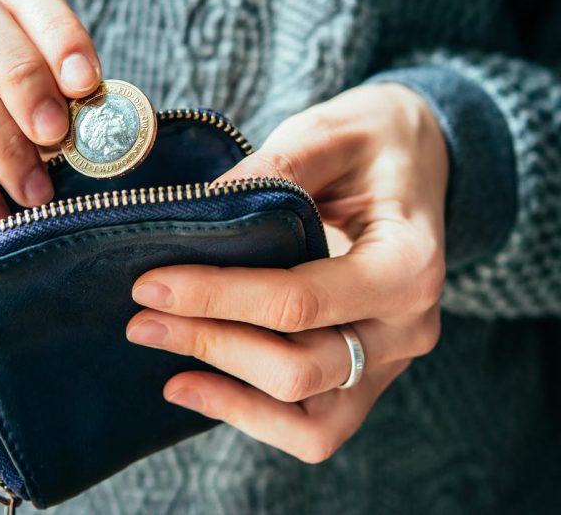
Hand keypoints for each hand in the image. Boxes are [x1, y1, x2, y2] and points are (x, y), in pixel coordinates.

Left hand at [126, 83, 446, 462]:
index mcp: (409, 266)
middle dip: (210, 344)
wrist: (419, 160)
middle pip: (298, 368)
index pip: (300, 302)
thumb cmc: (375, 142)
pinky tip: (192, 385)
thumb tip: (196, 212)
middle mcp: (407, 328)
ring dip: (226, 390)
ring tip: (161, 355)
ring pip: (307, 419)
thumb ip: (273, 169)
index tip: (150, 284)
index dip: (217, 298)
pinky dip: (250, 414)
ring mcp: (390, 362)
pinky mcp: (366, 378)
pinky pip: (312, 427)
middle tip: (141, 318)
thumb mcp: (330, 133)